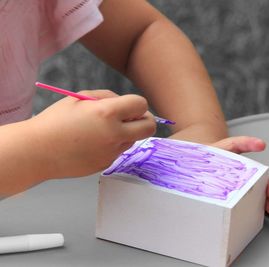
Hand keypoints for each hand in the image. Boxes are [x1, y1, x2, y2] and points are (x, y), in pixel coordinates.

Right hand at [29, 90, 155, 177]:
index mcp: (107, 113)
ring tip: (103, 130)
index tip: (130, 106)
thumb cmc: (56, 121)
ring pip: (134, 139)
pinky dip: (113, 145)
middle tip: (133, 118)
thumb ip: (109, 98)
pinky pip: (119, 151)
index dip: (138, 104)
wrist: (37, 151)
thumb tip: (128, 105)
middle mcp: (114, 134)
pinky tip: (93, 143)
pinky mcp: (106, 164)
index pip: (141, 105)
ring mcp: (111, 152)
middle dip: (145, 120)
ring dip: (127, 133)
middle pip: (149, 127)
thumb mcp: (81, 98)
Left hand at [211, 136, 268, 220]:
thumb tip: (261, 144)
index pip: (264, 182)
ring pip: (254, 204)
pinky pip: (236, 209)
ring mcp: (237, 194)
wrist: (197, 160)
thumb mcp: (232, 145)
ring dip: (265, 211)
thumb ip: (245, 143)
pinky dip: (246, 216)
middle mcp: (246, 185)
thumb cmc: (216, 154)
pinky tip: (252, 221)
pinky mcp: (226, 201)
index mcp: (249, 173)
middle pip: (261, 196)